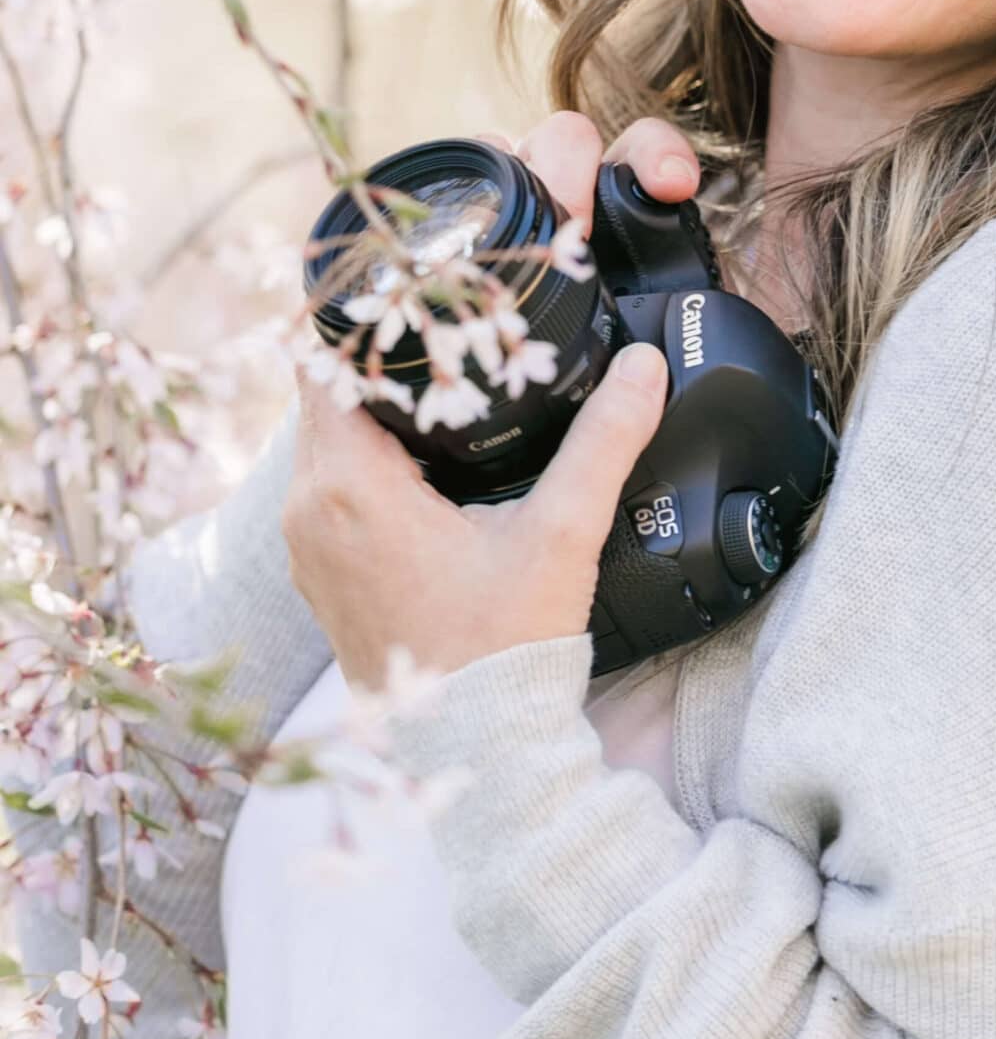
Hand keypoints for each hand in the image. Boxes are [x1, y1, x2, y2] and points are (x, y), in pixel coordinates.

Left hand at [281, 111, 703, 690]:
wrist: (474, 750)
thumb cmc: (503, 647)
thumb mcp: (559, 535)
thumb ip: (603, 442)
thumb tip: (643, 365)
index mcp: (349, 485)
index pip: (327, 360)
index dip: (369, 316)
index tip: (423, 288)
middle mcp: (308, 508)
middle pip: (327, 391)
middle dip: (384, 353)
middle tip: (451, 318)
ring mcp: (309, 545)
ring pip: (328, 436)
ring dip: (376, 403)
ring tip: (447, 372)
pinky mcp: (324, 571)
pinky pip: (332, 482)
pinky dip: (369, 452)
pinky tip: (431, 446)